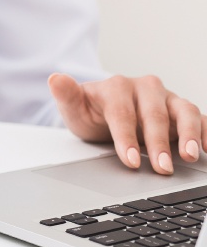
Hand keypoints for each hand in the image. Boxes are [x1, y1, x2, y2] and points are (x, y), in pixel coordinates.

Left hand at [49, 73, 203, 173]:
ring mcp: (166, 98)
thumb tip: (55, 78)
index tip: (130, 160)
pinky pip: (200, 117)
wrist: (104, 109)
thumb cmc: (89, 111)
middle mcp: (145, 88)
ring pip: (184, 111)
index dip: (127, 138)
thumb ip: (66, 95)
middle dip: (158, 143)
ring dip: (190, 134)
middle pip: (154, 114)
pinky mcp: (182, 109)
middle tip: (162, 168)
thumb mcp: (74, 107)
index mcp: (116, 86)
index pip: (123, 113)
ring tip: (191, 156)